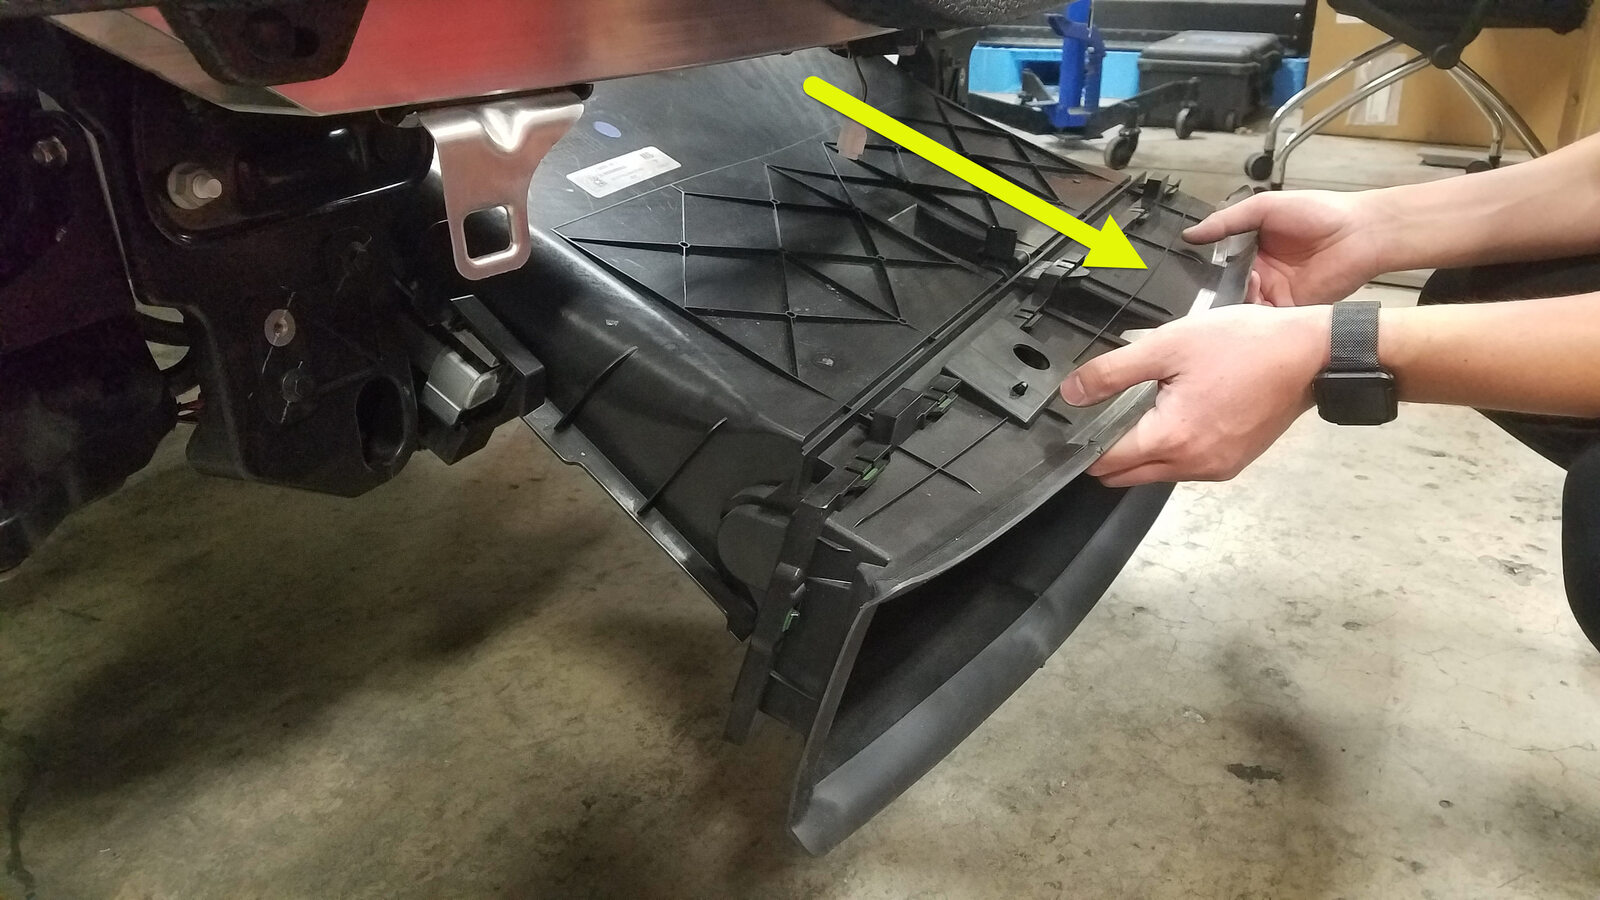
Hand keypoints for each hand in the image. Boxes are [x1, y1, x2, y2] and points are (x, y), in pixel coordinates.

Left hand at [1059, 304, 1330, 486]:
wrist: (1310, 354)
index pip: (1105, 463)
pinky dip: (1174, 448)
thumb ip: (1112, 372)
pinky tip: (1178, 413)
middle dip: (1108, 452)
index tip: (1076, 422)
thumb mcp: (1168, 346)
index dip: (1083, 444)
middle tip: (1105, 412)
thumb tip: (1071, 391)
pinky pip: (1186, 467)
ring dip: (1143, 449)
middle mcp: (1192, 465)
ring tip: (1147, 406)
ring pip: (1156, 472)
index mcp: (1172, 439)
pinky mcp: (1233, 464)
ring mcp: (1216, 469)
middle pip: (1126, 475)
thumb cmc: (1245, 345)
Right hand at [1184, 190, 1384, 306]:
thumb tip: (1191, 234)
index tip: (1188, 269)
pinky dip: (1253, 314)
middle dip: (1215, 288)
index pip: (1219, 262)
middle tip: (1204, 287)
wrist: (1360, 233)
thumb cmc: (1318, 212)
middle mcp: (1260, 271)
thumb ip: (1226, 221)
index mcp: (1252, 247)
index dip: (1205, 267)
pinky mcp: (1288, 308)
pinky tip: (1252, 298)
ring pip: (1242, 304)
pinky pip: (1263, 318)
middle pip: (1227, 286)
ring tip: (1238, 285)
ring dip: (1234, 299)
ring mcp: (1274, 291)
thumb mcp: (1263, 207)